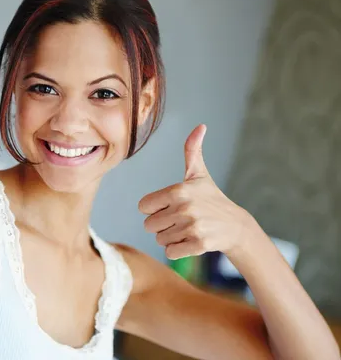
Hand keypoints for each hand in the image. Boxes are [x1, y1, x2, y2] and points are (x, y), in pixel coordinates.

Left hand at [138, 124, 255, 259]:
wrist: (235, 226)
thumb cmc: (211, 199)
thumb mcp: (199, 175)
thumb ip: (192, 151)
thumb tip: (200, 126)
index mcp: (178, 190)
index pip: (143, 206)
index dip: (154, 208)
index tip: (170, 206)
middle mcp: (184, 207)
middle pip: (149, 225)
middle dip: (162, 225)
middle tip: (180, 220)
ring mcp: (192, 227)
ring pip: (160, 239)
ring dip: (170, 238)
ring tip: (187, 229)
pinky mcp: (198, 244)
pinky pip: (170, 252)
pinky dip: (178, 250)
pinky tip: (191, 241)